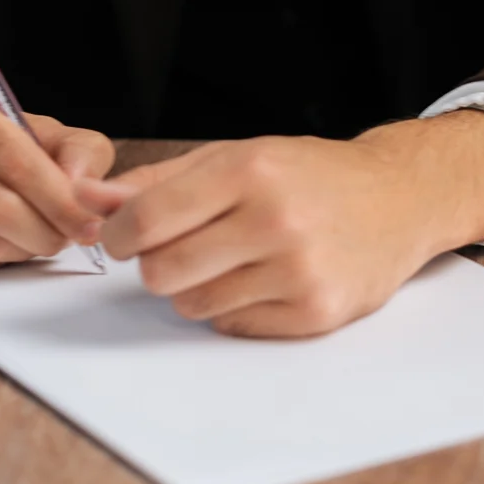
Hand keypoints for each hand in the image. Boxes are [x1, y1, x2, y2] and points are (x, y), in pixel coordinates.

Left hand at [75, 108, 483, 337]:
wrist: (398, 199)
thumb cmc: (309, 175)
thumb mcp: (235, 157)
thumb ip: (156, 181)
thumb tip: (84, 197)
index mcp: (250, 170)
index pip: (145, 219)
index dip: (118, 235)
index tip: (123, 237)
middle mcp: (276, 219)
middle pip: (161, 272)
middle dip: (155, 265)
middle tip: (178, 250)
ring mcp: (299, 270)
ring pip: (193, 305)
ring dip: (196, 287)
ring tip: (230, 260)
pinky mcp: (316, 312)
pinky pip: (234, 326)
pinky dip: (234, 308)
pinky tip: (263, 279)